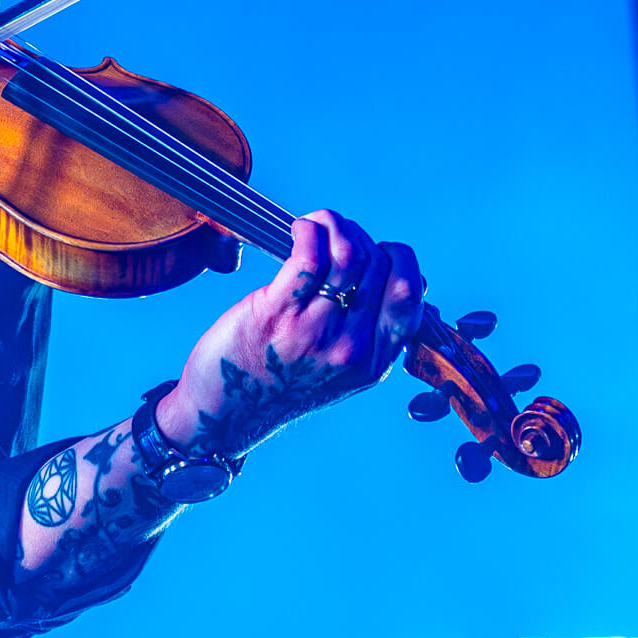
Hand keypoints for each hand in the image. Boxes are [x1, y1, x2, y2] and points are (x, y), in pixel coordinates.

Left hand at [158, 210, 423, 456]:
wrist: (228, 411)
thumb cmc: (283, 380)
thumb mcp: (344, 370)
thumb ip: (372, 332)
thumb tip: (398, 274)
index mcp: (374, 361)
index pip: (409, 295)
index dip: (400, 259)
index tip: (378, 250)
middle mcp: (351, 347)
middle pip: (378, 266)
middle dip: (360, 236)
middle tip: (336, 235)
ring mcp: (314, 330)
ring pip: (349, 255)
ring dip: (336, 226)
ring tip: (319, 226)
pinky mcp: (276, 313)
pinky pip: (309, 256)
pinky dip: (310, 230)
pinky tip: (300, 229)